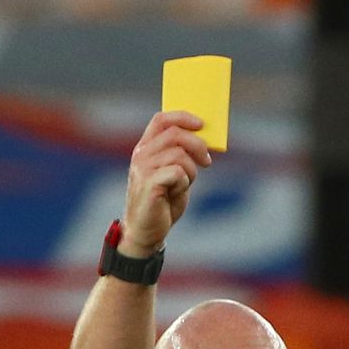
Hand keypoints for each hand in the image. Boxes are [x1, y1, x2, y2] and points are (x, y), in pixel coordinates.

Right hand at [122, 110, 213, 251]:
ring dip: (191, 170)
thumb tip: (203, 139)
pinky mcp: (148, 183)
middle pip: (175, 134)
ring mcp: (143, 168)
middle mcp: (141, 154)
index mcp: (145, 148)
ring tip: (185, 185)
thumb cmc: (163, 202)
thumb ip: (182, 155)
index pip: (161, 119)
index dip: (182, 117)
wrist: (146, 231)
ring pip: (179, 154)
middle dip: (198, 145)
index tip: (201, 124)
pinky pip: (177, 172)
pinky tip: (176, 193)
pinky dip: (184, 183)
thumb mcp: (175, 173)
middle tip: (207, 161)